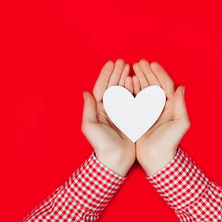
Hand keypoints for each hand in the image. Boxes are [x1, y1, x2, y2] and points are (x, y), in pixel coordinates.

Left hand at [82, 59, 134, 176]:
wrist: (116, 159)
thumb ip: (88, 109)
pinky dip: (134, 89)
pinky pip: (133, 99)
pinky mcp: (131, 117)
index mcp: (98, 109)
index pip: (102, 88)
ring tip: (130, 67)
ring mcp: (120, 112)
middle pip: (113, 86)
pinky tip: (136, 80)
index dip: (106, 75)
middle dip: (117, 73)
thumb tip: (86, 92)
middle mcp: (109, 109)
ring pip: (123, 91)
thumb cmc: (101, 144)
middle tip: (122, 61)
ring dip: (125, 78)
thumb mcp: (90, 126)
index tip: (111, 63)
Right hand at [133, 59, 190, 175]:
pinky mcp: (139, 116)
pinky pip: (135, 99)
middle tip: (140, 62)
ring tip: (133, 67)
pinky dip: (132, 89)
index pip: (166, 85)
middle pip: (154, 85)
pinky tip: (128, 81)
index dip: (159, 74)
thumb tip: (181, 87)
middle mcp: (161, 107)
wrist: (155, 158)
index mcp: (171, 106)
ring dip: (139, 78)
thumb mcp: (180, 124)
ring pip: (144, 90)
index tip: (152, 64)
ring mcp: (149, 111)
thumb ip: (181, 105)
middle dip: (147, 72)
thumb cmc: (169, 143)